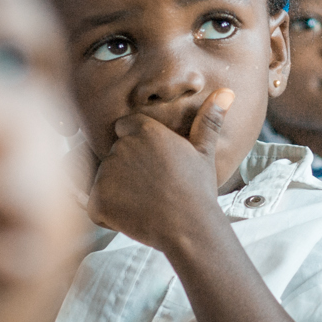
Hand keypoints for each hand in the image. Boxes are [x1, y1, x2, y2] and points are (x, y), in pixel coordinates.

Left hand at [88, 89, 234, 253]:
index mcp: (144, 131)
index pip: (125, 128)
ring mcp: (107, 174)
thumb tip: (226, 92)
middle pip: (114, 155)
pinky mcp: (97, 200)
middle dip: (126, 170)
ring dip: (117, 192)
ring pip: (104, 180)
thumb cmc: (198, 190)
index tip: (154, 165)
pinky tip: (132, 217)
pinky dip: (108, 214)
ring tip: (144, 203)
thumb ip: (208, 120)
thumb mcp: (204, 152)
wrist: (190, 228)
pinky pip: (95, 205)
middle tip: (153, 188)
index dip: (138, 148)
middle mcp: (122, 147)